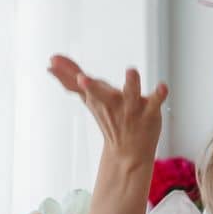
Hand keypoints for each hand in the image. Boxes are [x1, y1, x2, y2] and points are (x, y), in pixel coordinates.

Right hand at [48, 56, 166, 166]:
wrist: (129, 153)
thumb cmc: (109, 119)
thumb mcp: (88, 98)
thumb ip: (70, 80)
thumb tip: (49, 64)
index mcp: (96, 97)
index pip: (78, 84)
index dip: (65, 73)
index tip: (52, 61)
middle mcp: (111, 102)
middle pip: (99, 94)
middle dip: (91, 87)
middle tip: (81, 79)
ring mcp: (131, 108)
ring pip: (131, 94)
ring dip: (131, 83)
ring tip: (131, 70)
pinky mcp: (149, 112)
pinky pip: (155, 102)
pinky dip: (159, 94)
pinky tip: (162, 86)